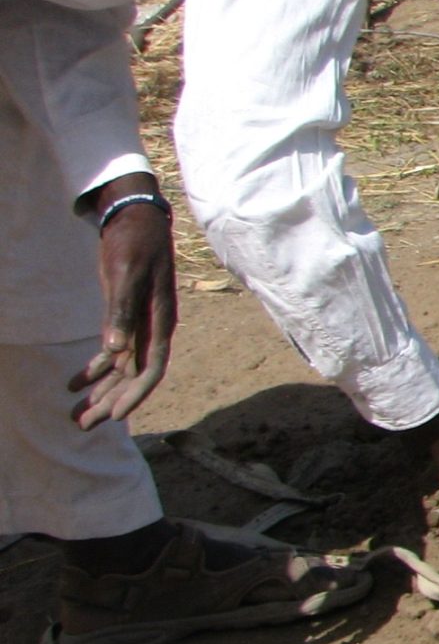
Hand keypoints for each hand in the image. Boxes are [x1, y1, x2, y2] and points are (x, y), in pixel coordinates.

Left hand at [71, 174, 177, 428]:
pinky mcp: (124, 318)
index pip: (150, 368)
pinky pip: (112, 352)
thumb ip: (121, 311)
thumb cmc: (132, 244)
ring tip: (76, 414)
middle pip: (133, 376)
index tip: (115, 417)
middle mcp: (151, 329)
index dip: (134, 394)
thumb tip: (116, 351)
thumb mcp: (125, 274)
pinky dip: (95, 369)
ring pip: (121, 369)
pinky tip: (75, 383)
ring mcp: (139, 325)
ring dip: (100, 392)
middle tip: (82, 425)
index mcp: (158, 321)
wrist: (135, 218)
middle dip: (110, 402)